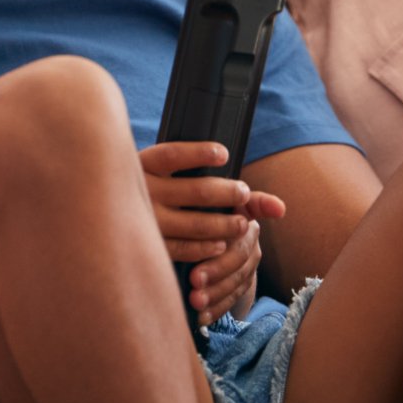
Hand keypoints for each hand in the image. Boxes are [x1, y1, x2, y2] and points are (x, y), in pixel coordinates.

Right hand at [141, 143, 285, 326]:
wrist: (121, 223)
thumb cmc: (164, 198)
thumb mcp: (179, 183)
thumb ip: (233, 192)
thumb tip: (280, 208)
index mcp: (144, 166)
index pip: (172, 154)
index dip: (199, 153)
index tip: (225, 155)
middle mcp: (143, 192)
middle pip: (196, 191)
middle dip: (228, 194)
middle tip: (243, 193)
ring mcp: (146, 221)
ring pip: (196, 223)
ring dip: (226, 224)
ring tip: (242, 224)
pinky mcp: (151, 246)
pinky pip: (185, 249)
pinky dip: (207, 246)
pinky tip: (221, 244)